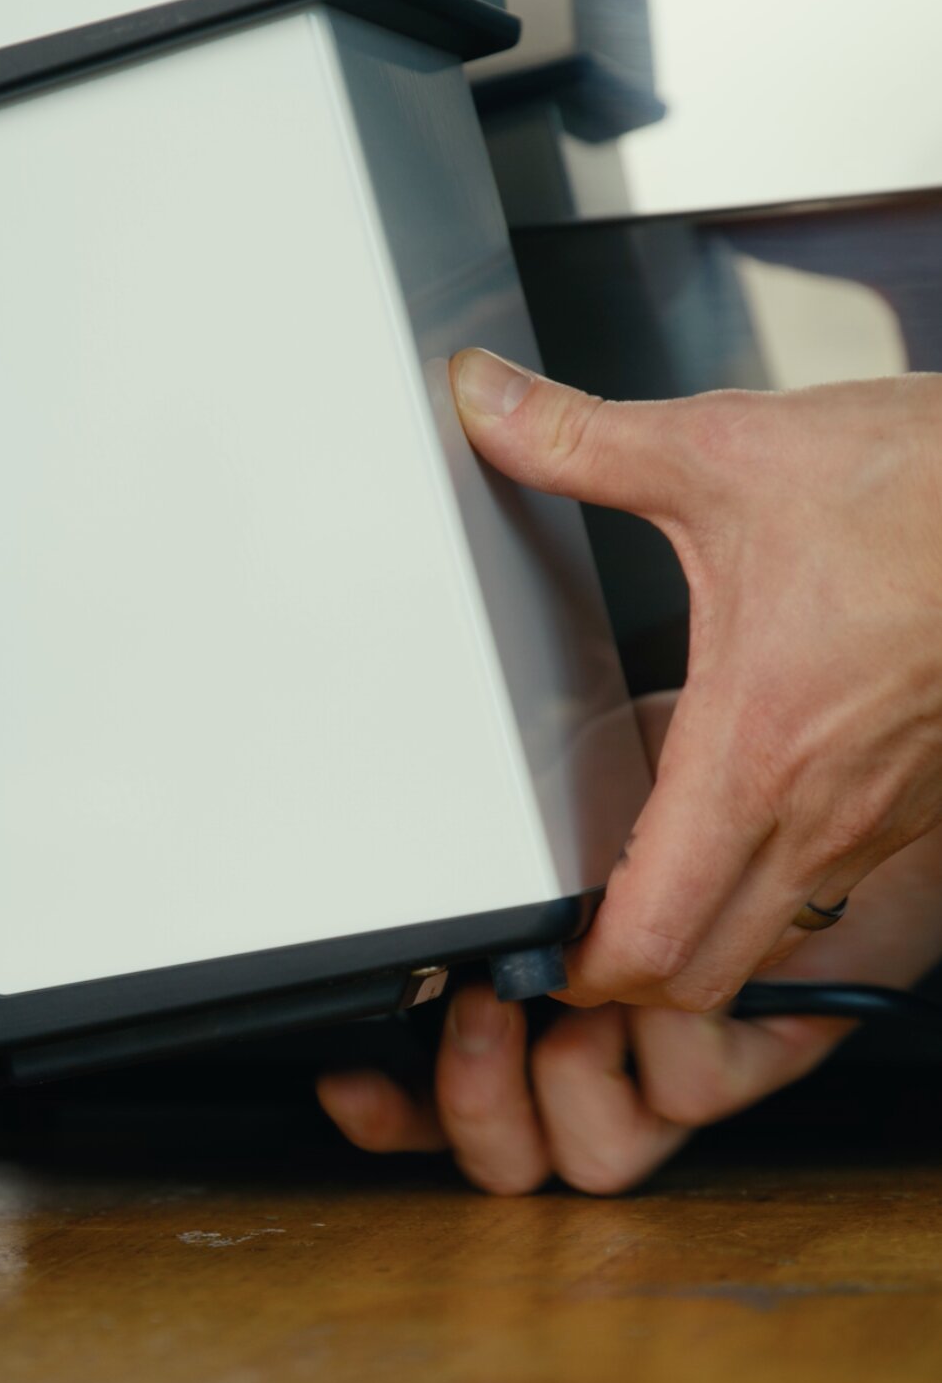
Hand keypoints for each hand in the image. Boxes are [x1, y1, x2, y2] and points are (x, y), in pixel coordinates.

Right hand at [318, 696, 941, 1194]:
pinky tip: (664, 971)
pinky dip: (664, 1029)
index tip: (348, 1079)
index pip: (443, 1103)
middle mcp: (607, 1064)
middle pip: (510, 1163)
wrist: (840, 783)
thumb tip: (444, 851)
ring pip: (596, 1152)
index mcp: (542, 1016)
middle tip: (478, 1016)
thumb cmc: (712, 793)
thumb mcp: (584, 800)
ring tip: (572, 996)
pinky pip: (686, 1086)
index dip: (392, 1114)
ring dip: (568, 1074)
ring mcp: (676, 1073)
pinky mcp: (755, 1065)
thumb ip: (519, 847)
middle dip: (472, 1103)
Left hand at [449, 350, 941, 1013]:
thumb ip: (582, 440)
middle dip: (627, 978)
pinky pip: (826, 884)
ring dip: (700, 937)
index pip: (650, 938)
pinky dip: (766, 887)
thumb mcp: (727, 452)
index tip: (536, 947)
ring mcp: (878, 818)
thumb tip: (484, 404)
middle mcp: (820, 813)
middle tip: (574, 934)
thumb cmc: (921, 487)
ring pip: (769, 938)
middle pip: (703, 976)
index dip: (578, 968)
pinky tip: (738, 814)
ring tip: (643, 885)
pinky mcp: (915, 800)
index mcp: (754, 754)